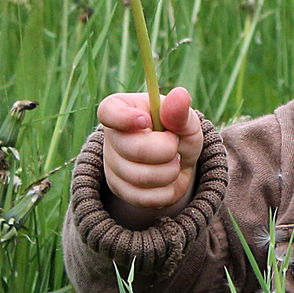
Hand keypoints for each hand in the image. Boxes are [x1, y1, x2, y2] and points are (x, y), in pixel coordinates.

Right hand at [98, 86, 203, 227]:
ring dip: (169, 172)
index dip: (125, 118)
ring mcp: (112, 165)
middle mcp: (111, 137)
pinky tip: (167, 180)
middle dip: (166, 151)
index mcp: (121, 109)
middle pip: (132, 149)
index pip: (109, 112)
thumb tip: (180, 95)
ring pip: (140, 177)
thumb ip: (180, 113)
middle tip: (175, 145)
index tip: (146, 121)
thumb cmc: (179, 133)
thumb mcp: (185, 121)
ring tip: (173, 162)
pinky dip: (165, 191)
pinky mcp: (119, 189)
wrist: (180, 163)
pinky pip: (143, 197)